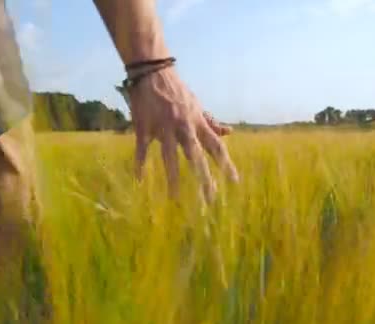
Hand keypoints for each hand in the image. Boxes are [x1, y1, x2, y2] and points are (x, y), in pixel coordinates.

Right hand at [128, 67, 239, 200]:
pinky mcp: (144, 127)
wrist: (153, 73)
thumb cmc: (177, 92)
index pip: (216, 146)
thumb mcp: (196, 105)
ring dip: (173, 177)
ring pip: (169, 156)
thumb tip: (229, 132)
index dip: (226, 164)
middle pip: (195, 155)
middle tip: (210, 199)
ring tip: (175, 198)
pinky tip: (140, 179)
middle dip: (203, 177)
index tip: (234, 182)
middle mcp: (183, 126)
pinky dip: (140, 164)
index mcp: (197, 122)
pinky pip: (142, 148)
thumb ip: (211, 122)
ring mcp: (163, 127)